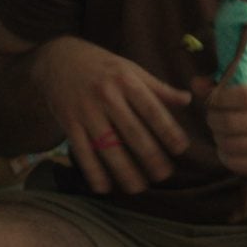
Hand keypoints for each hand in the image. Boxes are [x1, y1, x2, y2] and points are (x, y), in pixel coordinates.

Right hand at [32, 36, 191, 194]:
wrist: (58, 59)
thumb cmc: (102, 66)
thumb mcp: (130, 69)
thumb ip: (158, 87)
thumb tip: (188, 99)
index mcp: (126, 81)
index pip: (151, 109)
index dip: (167, 129)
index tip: (181, 148)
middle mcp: (106, 96)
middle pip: (131, 131)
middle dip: (149, 155)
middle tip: (164, 175)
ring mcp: (86, 111)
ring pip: (107, 145)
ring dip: (123, 169)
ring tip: (138, 188)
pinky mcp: (69, 123)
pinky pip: (82, 151)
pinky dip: (92, 171)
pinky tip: (104, 187)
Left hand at [202, 79, 246, 179]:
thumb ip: (228, 85)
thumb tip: (195, 84)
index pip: (243, 95)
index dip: (219, 98)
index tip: (211, 100)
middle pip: (232, 122)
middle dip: (213, 120)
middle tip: (212, 118)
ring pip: (230, 144)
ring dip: (217, 139)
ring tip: (220, 134)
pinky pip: (236, 163)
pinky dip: (224, 156)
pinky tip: (228, 149)